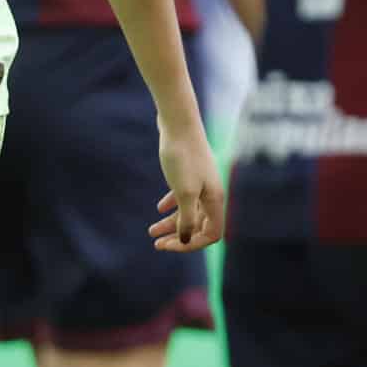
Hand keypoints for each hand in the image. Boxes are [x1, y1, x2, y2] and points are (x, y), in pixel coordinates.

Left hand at [145, 118, 225, 251]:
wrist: (178, 122)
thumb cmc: (182, 157)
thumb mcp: (183, 192)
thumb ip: (187, 218)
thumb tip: (186, 240)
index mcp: (215, 199)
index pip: (211, 234)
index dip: (191, 244)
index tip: (169, 244)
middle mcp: (211, 192)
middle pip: (199, 225)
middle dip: (178, 236)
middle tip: (156, 243)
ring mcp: (201, 181)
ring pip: (189, 211)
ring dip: (171, 223)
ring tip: (151, 231)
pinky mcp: (190, 171)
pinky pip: (184, 196)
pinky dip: (172, 205)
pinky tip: (159, 208)